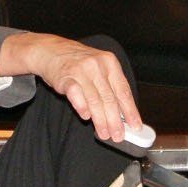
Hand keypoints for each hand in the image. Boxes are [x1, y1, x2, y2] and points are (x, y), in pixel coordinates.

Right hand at [0, 32, 139, 141]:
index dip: (130, 111)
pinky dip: (82, 107)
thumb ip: (110, 87)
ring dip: (100, 120)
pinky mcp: (65, 77)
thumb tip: (123, 115)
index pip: (123, 91)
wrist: (52, 51)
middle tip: (118, 135)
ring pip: (95, 100)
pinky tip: (86, 117)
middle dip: (115, 120)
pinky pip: (76, 95)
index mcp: (110, 63)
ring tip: (104, 133)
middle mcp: (97, 66)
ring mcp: (81, 71)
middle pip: (110, 98)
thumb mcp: (100, 67)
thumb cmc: (79, 63)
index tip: (135, 126)